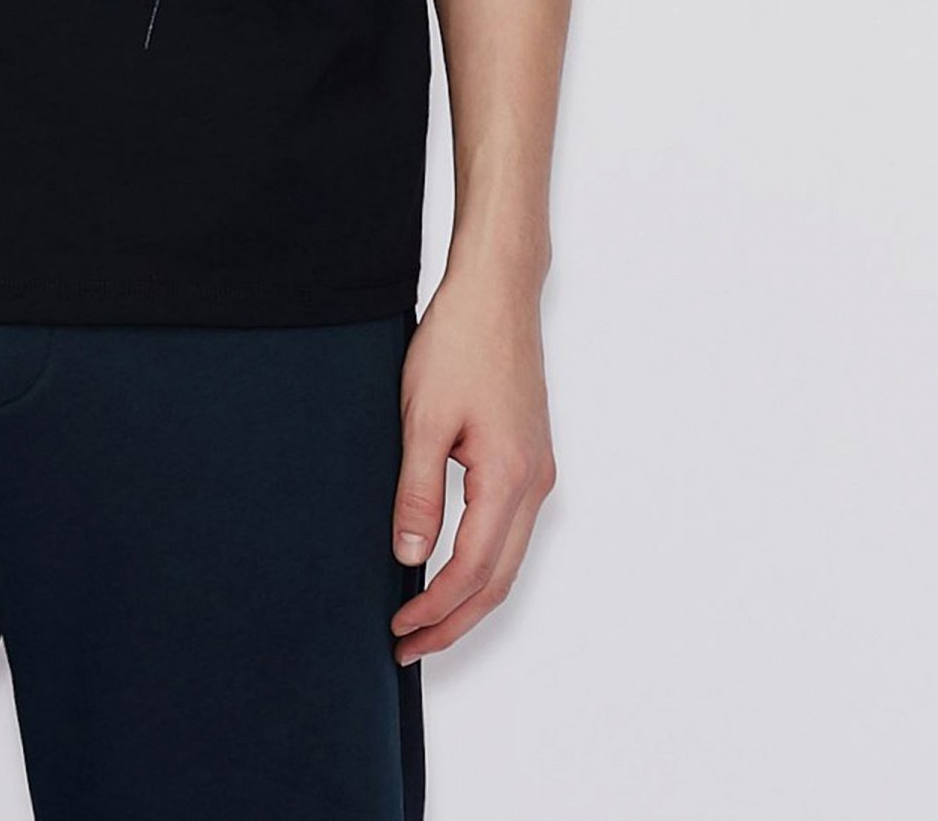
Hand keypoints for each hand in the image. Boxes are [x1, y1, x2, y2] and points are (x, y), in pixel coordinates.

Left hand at [388, 266, 556, 664]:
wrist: (496, 292)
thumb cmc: (458, 342)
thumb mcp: (422, 418)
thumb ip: (418, 492)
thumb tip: (411, 558)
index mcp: (510, 478)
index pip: (472, 570)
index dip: (435, 608)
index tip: (399, 629)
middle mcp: (535, 483)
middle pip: (498, 579)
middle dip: (454, 621)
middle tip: (408, 646)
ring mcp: (538, 471)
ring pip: (508, 559)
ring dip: (468, 596)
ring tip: (424, 618)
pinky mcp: (530, 457)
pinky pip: (509, 530)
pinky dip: (481, 561)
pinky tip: (450, 565)